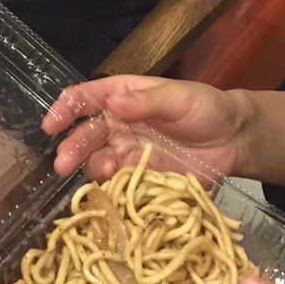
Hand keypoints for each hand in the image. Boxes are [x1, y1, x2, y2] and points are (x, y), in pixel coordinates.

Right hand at [42, 74, 242, 177]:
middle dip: (72, 146)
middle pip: (87, 133)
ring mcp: (128, 152)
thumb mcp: (179, 98)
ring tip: (91, 175)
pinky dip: (110, 187)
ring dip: (88, 167)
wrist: (234, 140)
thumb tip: (112, 102)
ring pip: (97, 160)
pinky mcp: (139, 177)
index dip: (66, 108)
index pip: (87, 98)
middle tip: (61, 163)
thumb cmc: (206, 108)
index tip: (50, 124)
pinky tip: (111, 188)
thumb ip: (146, 102)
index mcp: (124, 95)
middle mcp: (119, 124)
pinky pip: (117, 183)